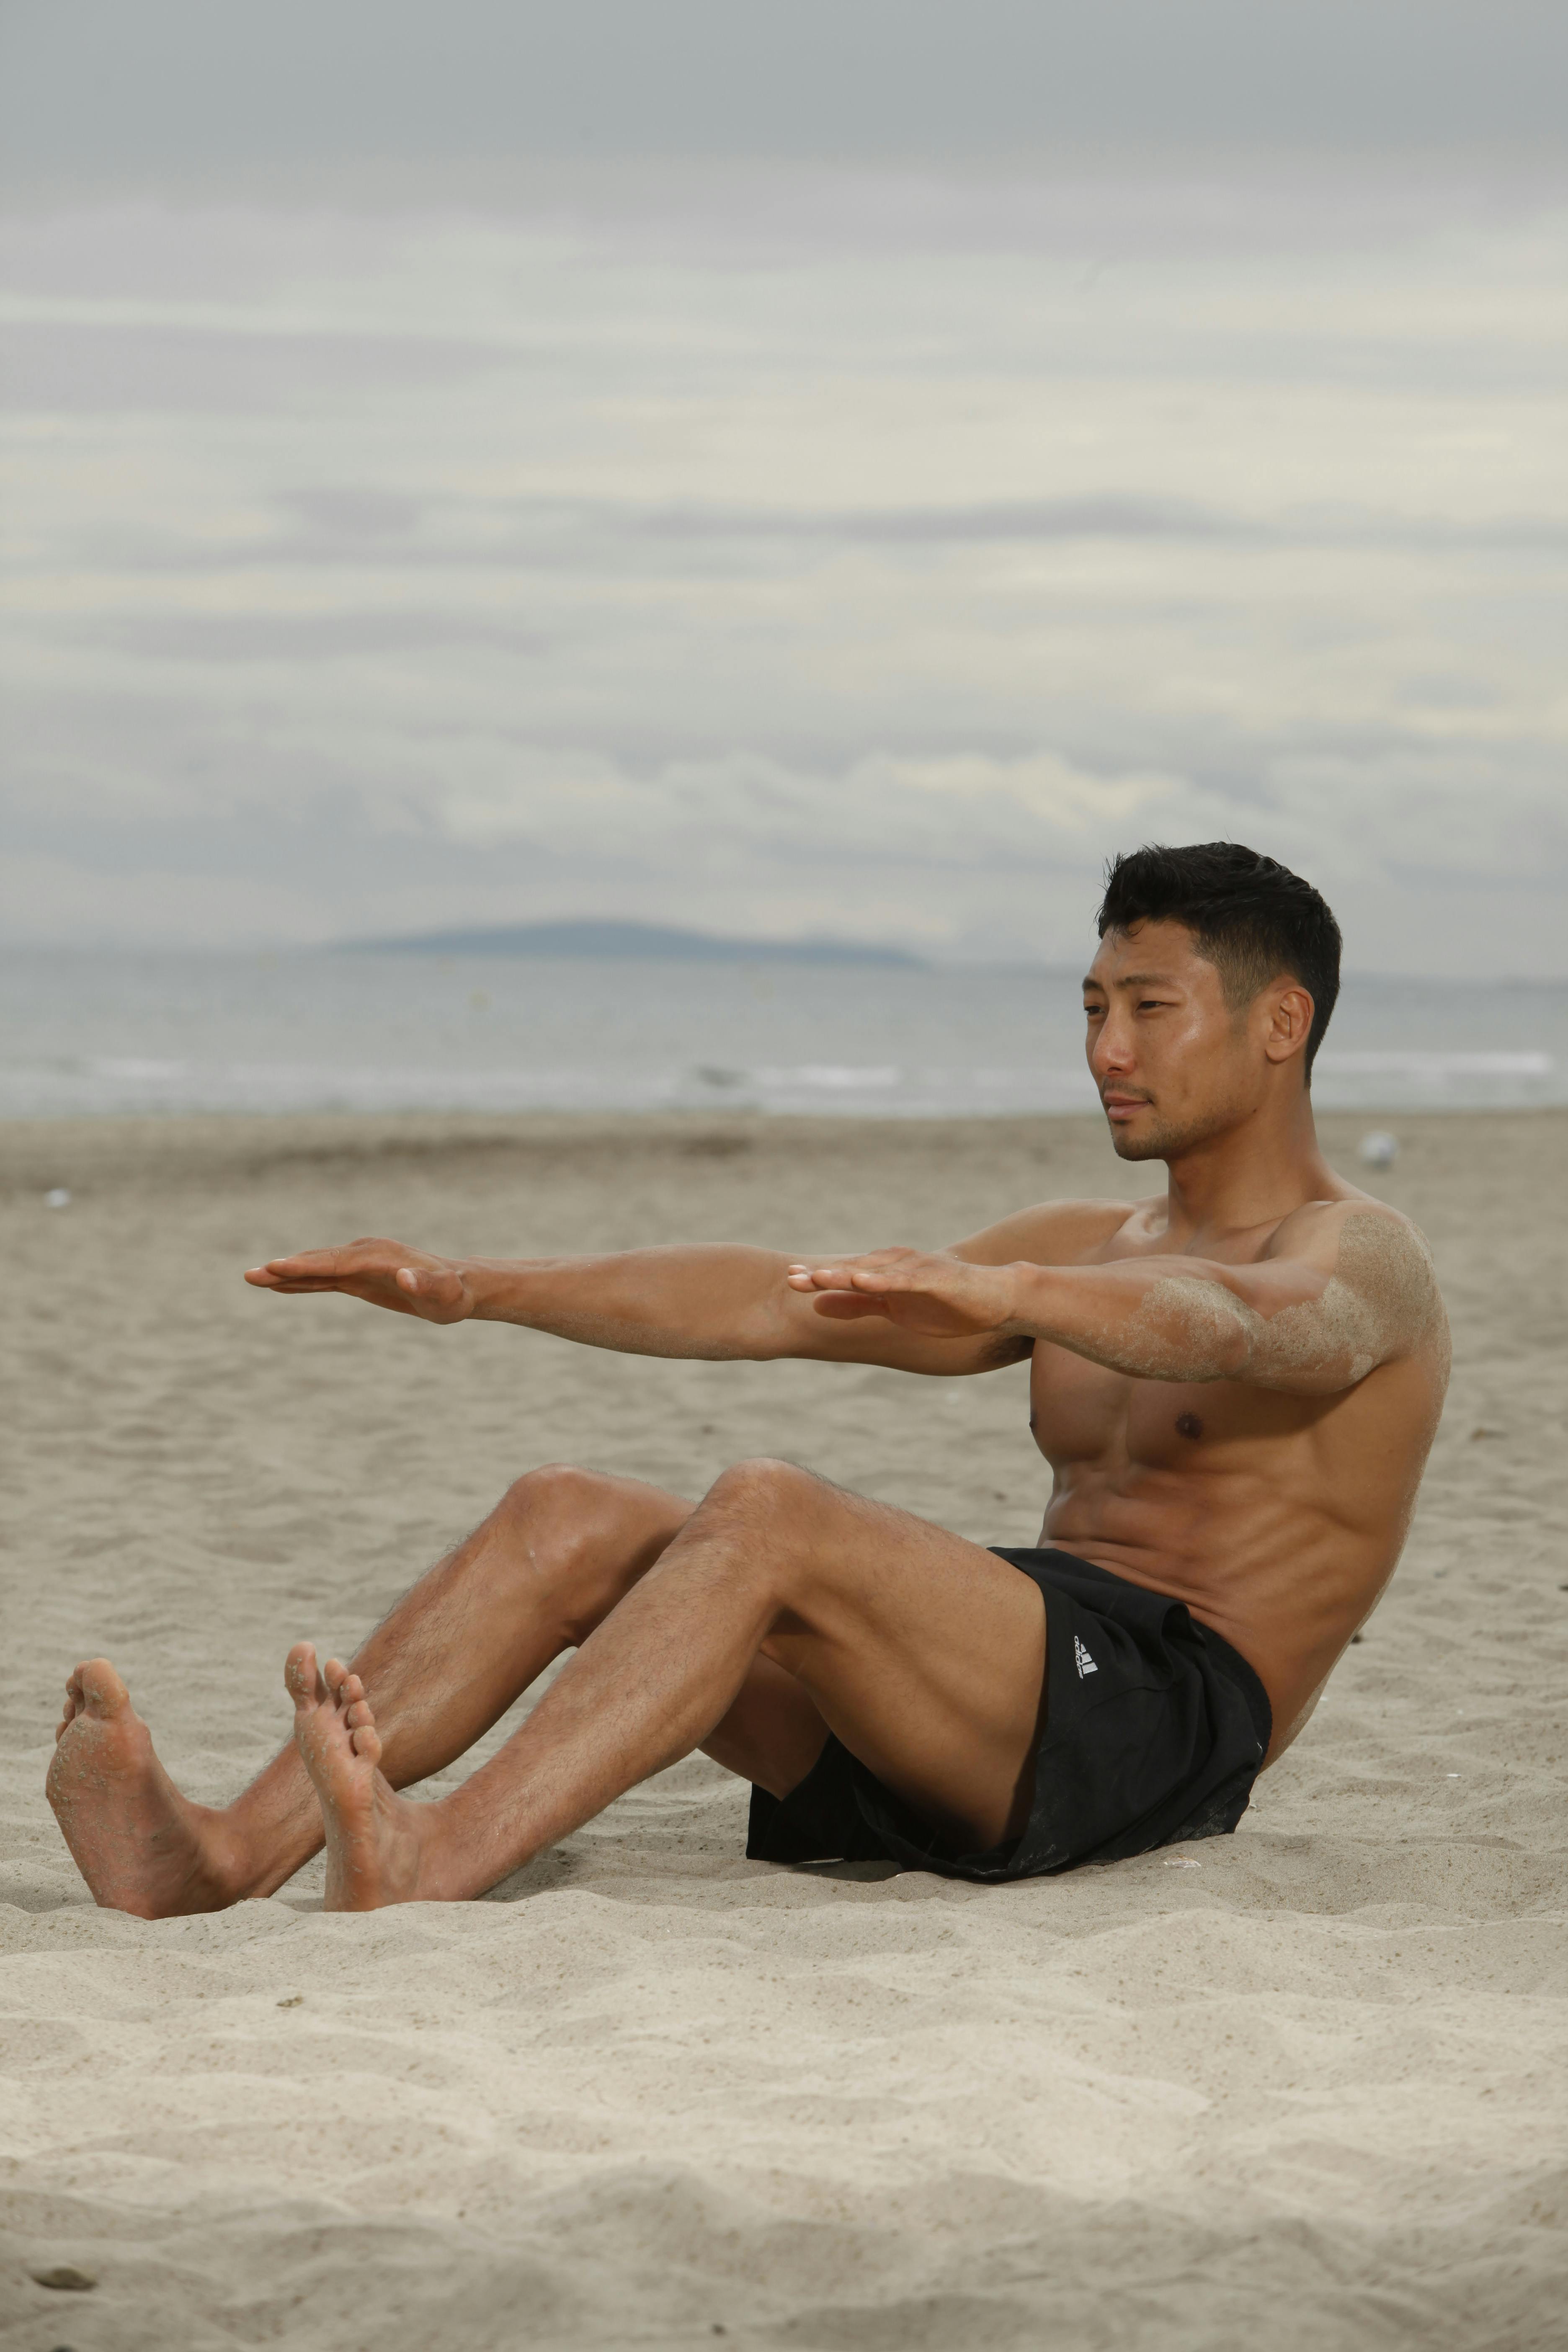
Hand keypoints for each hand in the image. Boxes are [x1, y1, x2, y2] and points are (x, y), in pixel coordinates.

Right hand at [243, 1237, 474, 1323]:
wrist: (461, 1287)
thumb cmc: (455, 1294)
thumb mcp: (446, 1295)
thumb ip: (427, 1285)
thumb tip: (406, 1277)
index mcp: (380, 1256)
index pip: (335, 1262)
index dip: (305, 1265)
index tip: (275, 1267)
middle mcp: (366, 1254)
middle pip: (318, 1261)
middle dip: (284, 1268)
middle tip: (250, 1275)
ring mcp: (359, 1263)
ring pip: (316, 1268)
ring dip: (285, 1273)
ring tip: (251, 1278)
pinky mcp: (358, 1276)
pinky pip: (323, 1278)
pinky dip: (300, 1280)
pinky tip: (278, 1285)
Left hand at [785, 1248, 1018, 1338]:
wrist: (994, 1301)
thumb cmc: (945, 1304)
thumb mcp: (893, 1311)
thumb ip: (857, 1304)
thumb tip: (818, 1305)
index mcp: (884, 1274)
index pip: (845, 1276)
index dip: (817, 1278)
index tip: (788, 1280)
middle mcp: (896, 1265)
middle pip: (852, 1269)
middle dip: (822, 1275)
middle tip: (791, 1278)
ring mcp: (915, 1269)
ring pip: (874, 1271)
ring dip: (845, 1274)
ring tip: (817, 1278)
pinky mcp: (935, 1277)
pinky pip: (904, 1279)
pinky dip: (883, 1279)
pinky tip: (863, 1280)